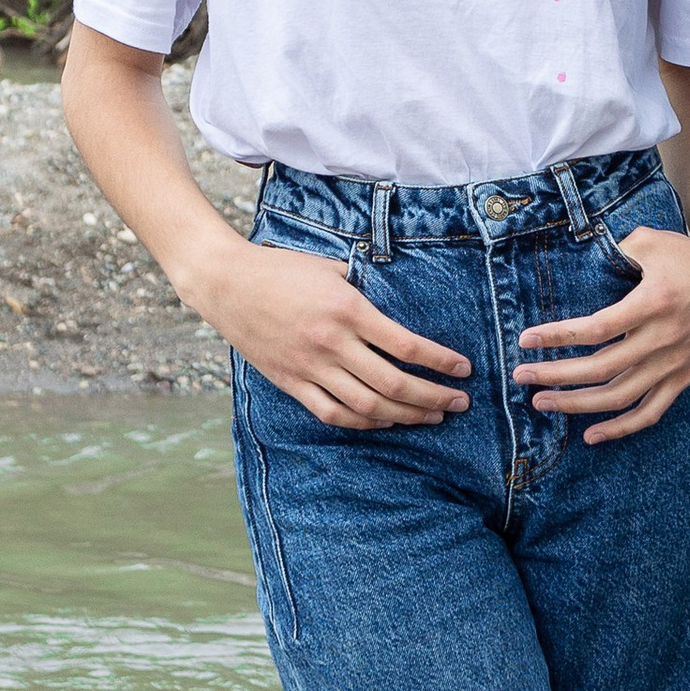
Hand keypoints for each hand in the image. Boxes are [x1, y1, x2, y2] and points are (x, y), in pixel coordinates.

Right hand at [202, 243, 471, 430]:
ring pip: (367, 406)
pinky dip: (364, 423)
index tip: (463, 369)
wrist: (225, 283)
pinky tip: (386, 420)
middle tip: (459, 402)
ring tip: (432, 415)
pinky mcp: (291, 383)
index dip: (440, 362)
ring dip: (405, 415)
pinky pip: (333, 414)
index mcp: (347, 310)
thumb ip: (366, 287)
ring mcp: (309, 367)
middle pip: (393, 384)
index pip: (406, 346)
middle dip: (433, 397)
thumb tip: (401, 303)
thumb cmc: (281, 269)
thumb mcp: (331, 267)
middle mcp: (331, 343)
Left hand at [513, 225, 689, 442]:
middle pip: (601, 368)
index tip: (525, 340)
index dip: (558, 337)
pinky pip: (650, 412)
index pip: (596, 329)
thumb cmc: (689, 256)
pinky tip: (589, 434)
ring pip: (620, 396)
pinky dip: (621, 428)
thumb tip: (580, 262)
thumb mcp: (652, 241)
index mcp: (653, 303)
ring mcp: (675, 363)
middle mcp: (664, 338)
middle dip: (555, 375)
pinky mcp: (684, 377)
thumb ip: (615, 251)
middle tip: (521, 376)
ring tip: (542, 402)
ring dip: (577, 404)